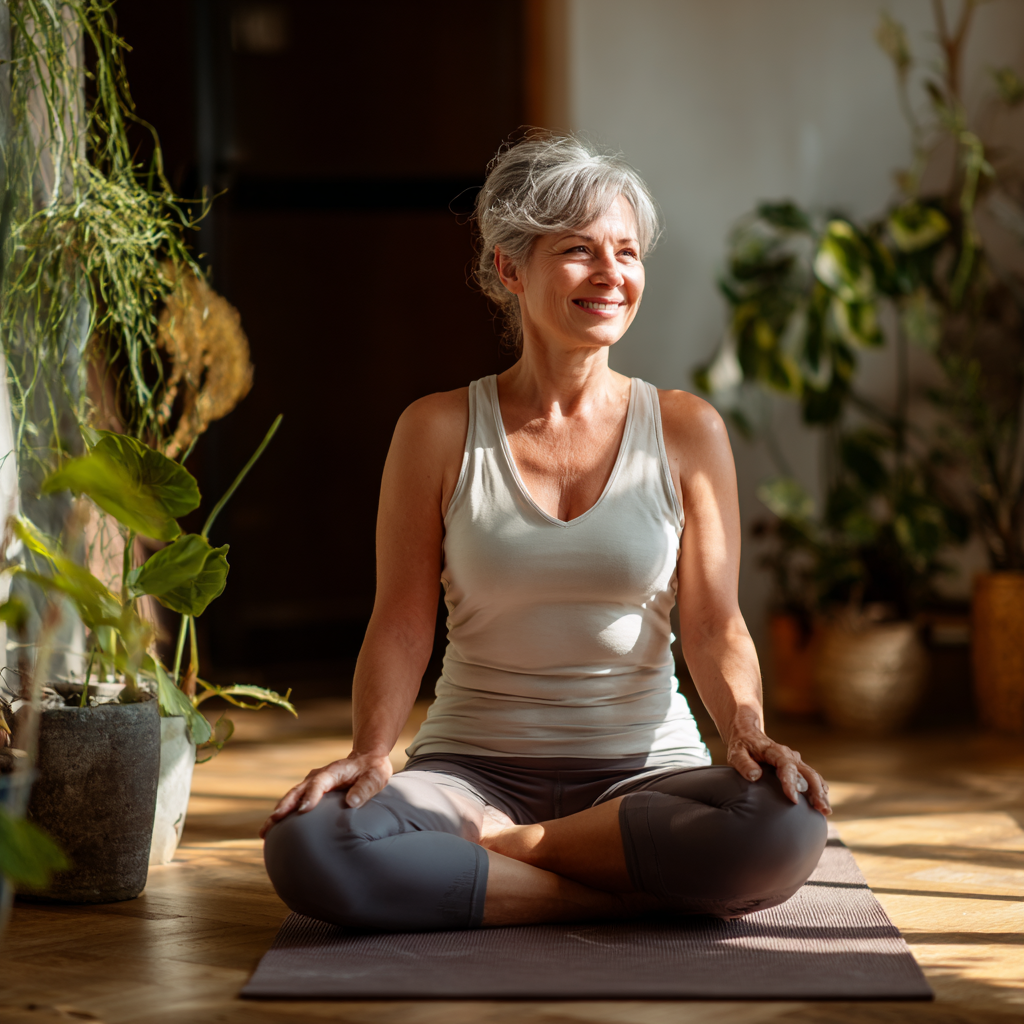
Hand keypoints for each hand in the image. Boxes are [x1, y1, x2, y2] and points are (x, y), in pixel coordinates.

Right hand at [258, 752, 392, 837]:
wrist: (366, 758)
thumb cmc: (372, 769)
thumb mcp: (375, 777)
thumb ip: (365, 788)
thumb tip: (351, 803)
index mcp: (333, 772)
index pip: (318, 783)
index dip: (310, 796)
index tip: (303, 810)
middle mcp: (318, 777)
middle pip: (297, 791)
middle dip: (284, 806)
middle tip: (272, 821)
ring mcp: (312, 784)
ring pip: (291, 798)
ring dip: (278, 813)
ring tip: (265, 832)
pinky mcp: (310, 792)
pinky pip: (294, 803)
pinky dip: (283, 814)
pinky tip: (274, 831)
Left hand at [725, 714, 830, 815]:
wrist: (748, 735)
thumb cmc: (742, 746)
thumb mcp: (736, 752)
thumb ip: (743, 763)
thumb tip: (755, 775)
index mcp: (775, 751)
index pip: (787, 766)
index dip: (791, 782)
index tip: (794, 799)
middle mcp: (789, 756)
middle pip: (807, 772)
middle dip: (815, 791)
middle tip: (820, 808)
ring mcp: (795, 762)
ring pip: (813, 776)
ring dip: (821, 793)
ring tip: (825, 811)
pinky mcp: (797, 768)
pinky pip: (812, 778)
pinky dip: (819, 790)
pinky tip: (823, 803)